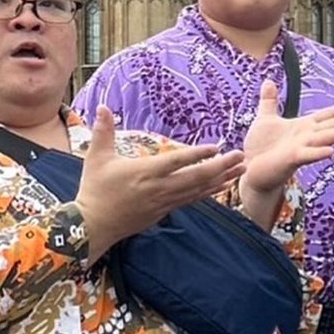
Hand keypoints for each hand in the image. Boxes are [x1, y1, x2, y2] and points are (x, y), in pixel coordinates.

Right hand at [75, 106, 245, 262]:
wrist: (92, 226)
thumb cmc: (94, 189)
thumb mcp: (96, 158)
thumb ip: (103, 131)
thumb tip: (102, 106)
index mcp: (144, 172)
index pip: (176, 162)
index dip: (196, 155)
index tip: (216, 147)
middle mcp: (159, 188)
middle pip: (195, 177)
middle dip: (221, 167)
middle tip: (240, 156)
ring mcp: (164, 202)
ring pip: (198, 190)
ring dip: (221, 179)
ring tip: (241, 169)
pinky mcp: (165, 211)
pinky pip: (192, 200)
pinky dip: (209, 192)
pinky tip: (223, 185)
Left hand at [239, 83, 333, 226]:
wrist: (251, 170)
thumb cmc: (260, 148)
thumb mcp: (265, 118)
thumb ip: (269, 101)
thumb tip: (269, 81)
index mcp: (303, 127)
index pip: (327, 116)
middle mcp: (306, 137)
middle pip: (331, 126)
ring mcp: (301, 148)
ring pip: (324, 138)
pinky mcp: (291, 159)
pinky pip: (307, 155)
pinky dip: (318, 153)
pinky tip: (331, 151)